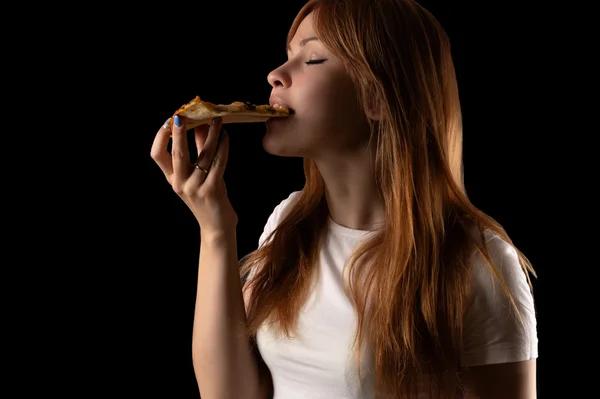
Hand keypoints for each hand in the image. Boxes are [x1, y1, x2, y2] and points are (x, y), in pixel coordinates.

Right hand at [151, 115, 237, 235]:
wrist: (216, 227)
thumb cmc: (208, 198)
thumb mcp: (198, 174)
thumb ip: (198, 150)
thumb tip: (200, 124)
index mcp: (172, 178)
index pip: (157, 155)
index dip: (160, 137)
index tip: (169, 120)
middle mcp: (180, 183)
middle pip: (176, 153)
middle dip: (179, 132)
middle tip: (183, 114)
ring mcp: (195, 188)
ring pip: (203, 156)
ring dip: (210, 135)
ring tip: (217, 121)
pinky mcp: (212, 191)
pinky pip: (218, 164)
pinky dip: (222, 148)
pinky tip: (225, 137)